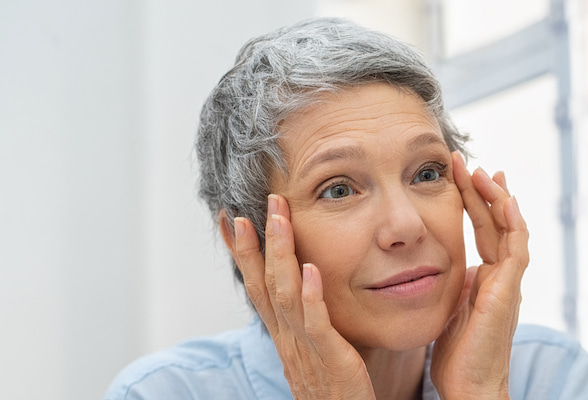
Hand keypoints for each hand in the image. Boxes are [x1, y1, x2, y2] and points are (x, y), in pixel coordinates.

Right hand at [232, 194, 374, 399]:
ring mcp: (305, 349)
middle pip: (263, 284)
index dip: (242, 253)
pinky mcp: (331, 359)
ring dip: (280, 255)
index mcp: (282, 335)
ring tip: (279, 220)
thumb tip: (304, 288)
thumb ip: (306, 321)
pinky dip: (312, 295)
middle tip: (250, 206)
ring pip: (285, 295)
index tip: (229, 218)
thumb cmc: (334, 390)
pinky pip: (316, 324)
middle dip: (255, 244)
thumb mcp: (312, 350)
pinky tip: (312, 269)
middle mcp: (287, 339)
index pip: (256, 286)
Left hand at [431, 151, 528, 399]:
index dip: (472, 202)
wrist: (470, 386)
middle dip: (482, 190)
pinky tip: (505, 200)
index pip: (482, 230)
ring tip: (482, 171)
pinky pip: (517, 249)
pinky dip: (514, 223)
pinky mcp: (509, 291)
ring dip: (497, 198)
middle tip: (466, 162)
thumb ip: (449, 285)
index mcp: (485, 278)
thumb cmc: (457, 356)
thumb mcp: (448, 308)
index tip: (459, 175)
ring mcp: (508, 282)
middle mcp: (501, 276)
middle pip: (496, 222)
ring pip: (510, 229)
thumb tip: (436, 266)